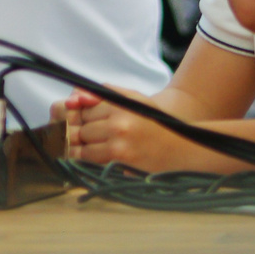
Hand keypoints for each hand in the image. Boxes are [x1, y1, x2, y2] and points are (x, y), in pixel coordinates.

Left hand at [53, 87, 193, 170]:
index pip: (84, 108)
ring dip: (79, 146)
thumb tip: (74, 96)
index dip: (79, 115)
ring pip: (81, 144)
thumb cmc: (155, 121)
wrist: (180, 146)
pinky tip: (91, 154)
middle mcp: (118, 122)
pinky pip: (89, 158)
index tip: (78, 120)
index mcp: (120, 104)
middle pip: (80, 126)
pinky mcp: (119, 160)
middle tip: (79, 134)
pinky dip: (85, 157)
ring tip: (85, 145)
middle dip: (76, 131)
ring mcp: (117, 142)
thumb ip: (104, 94)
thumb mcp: (133, 99)